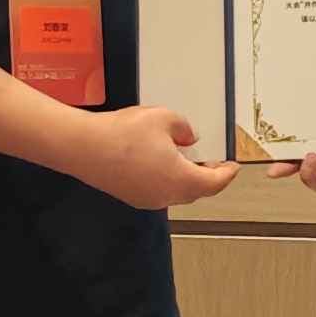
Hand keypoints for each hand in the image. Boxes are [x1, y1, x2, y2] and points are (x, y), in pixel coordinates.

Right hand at [67, 103, 239, 210]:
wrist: (83, 147)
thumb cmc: (120, 135)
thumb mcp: (163, 118)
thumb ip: (184, 128)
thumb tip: (189, 137)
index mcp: (179, 180)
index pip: (214, 183)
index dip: (227, 174)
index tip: (232, 166)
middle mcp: (165, 196)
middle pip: (197, 191)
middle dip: (208, 177)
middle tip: (212, 161)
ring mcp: (146, 199)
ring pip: (177, 192)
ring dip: (186, 178)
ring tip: (186, 157)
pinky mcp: (130, 196)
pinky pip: (158, 191)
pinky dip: (168, 179)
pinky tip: (161, 161)